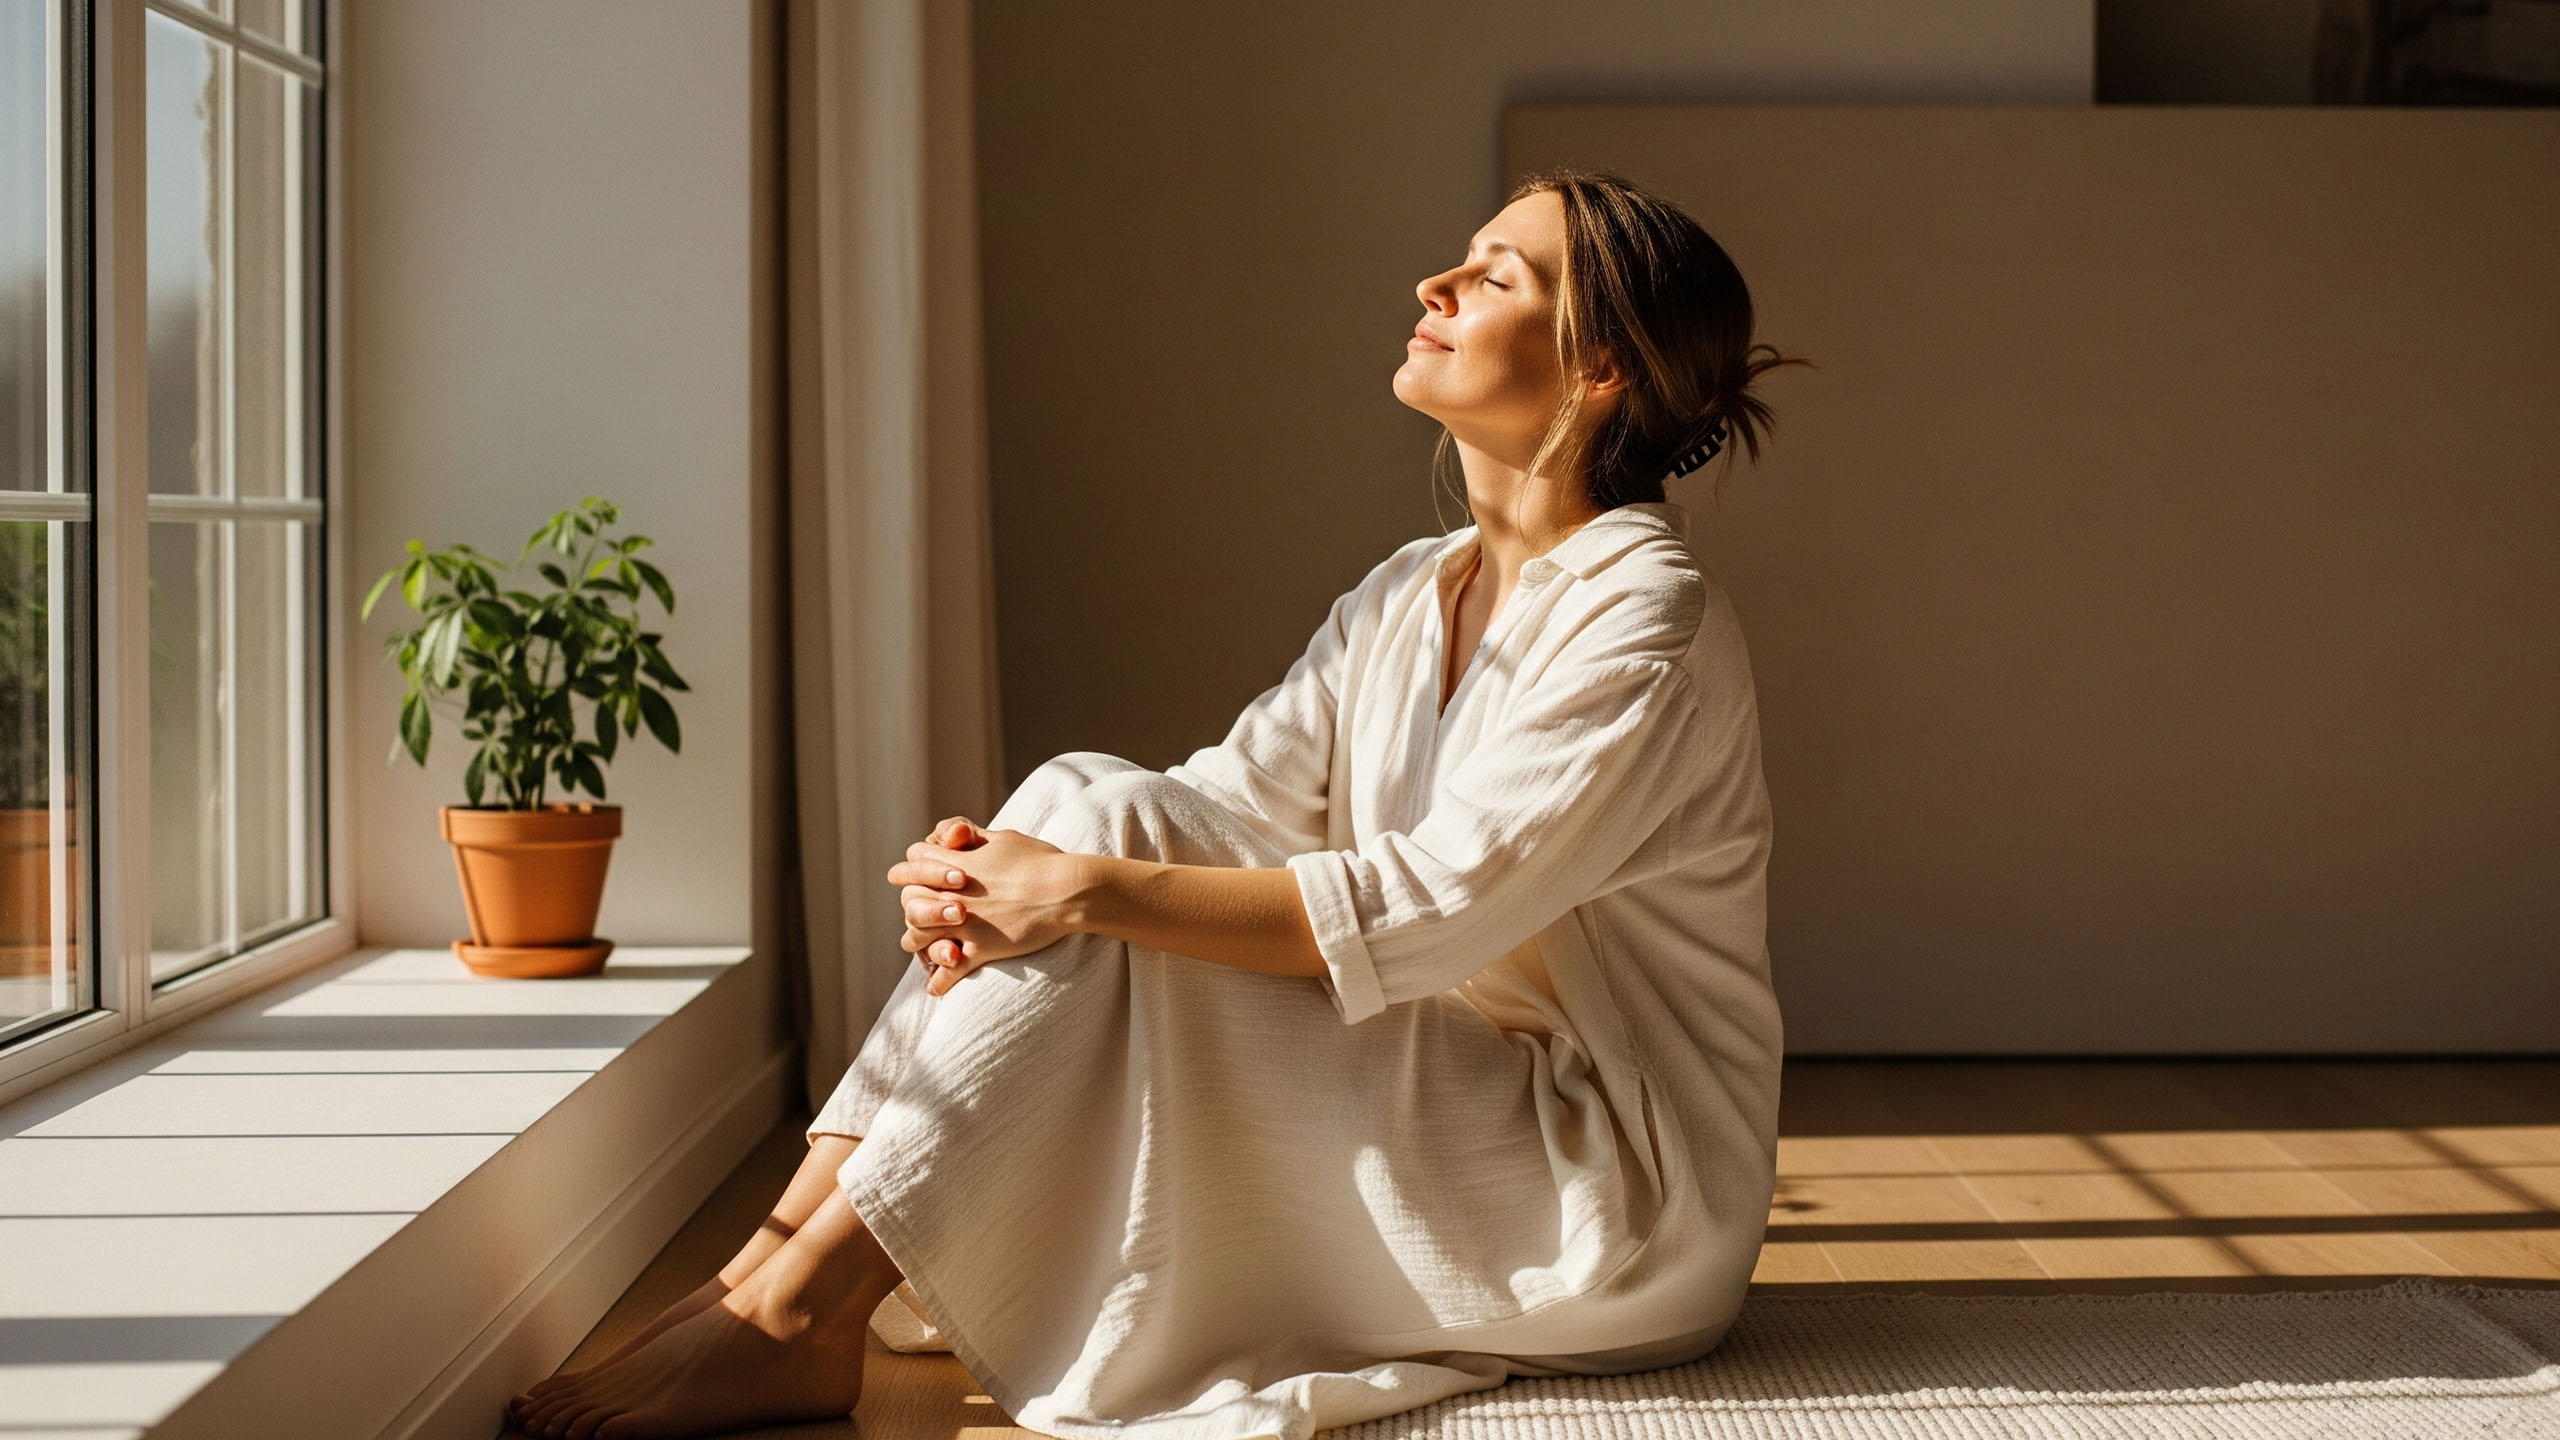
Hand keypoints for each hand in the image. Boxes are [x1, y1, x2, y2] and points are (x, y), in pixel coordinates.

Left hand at [886, 825, 1082, 995]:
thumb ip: (974, 838)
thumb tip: (959, 835)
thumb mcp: (1002, 838)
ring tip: (924, 951)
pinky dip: (939, 981)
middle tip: (918, 913)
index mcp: (955, 864)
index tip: (918, 874)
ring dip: (917, 943)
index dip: (914, 866)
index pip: (914, 859)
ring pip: (918, 937)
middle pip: (909, 899)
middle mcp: (951, 895)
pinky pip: (949, 972)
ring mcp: (963, 924)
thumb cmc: (1040, 860)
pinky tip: (935, 987)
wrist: (1065, 890)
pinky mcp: (980, 949)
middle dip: (912, 904)